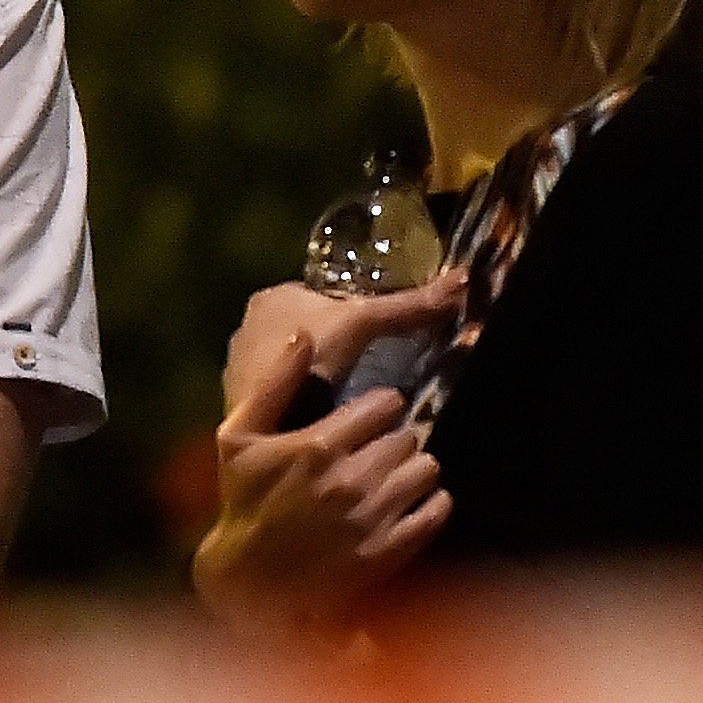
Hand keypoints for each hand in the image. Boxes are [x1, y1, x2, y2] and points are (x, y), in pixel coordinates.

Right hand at [192, 332, 450, 637]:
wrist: (252, 581)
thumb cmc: (243, 501)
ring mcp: (373, 518)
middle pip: (408, 437)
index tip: (370, 417)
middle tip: (377, 451)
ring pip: (427, 469)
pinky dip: (429, 503)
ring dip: (413, 470)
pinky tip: (406, 504)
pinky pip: (437, 510)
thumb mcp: (238, 437)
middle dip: (395, 439)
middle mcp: (350, 480)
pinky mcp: (390, 550)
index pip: (385, 405)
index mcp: (317, 446)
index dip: (380, 407)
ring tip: (391, 478)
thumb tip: (302, 334)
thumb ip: (273, 383)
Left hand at [220, 270, 465, 415]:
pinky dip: (303, 397)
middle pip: (304, 328)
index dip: (348, 305)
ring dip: (318, 372)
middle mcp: (248, 326)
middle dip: (333, 341)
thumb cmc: (310, 360)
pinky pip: (281, 391)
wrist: (269, 422)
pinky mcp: (243, 401)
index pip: (317, 292)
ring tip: (356, 387)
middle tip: (373, 360)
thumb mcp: (364, 323)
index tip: (376, 325)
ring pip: (291, 362)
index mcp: (272, 297)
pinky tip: (327, 409)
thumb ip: (409, 305)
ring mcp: (240, 365)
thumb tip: (461, 279)